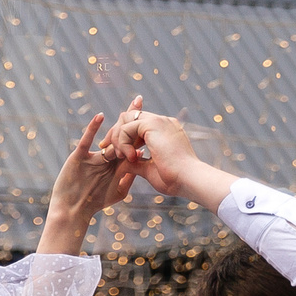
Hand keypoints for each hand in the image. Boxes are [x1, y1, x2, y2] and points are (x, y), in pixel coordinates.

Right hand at [36, 106, 141, 253]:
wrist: (73, 210)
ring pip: (107, 137)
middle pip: (121, 134)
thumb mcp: (118, 191)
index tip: (153, 118)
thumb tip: (143, 162)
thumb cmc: (95, 203)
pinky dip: (93, 129)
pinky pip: (87, 140)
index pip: (131, 143)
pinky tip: (101, 117)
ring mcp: (93, 155)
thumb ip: (129, 178)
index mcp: (116, 163)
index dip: (140, 131)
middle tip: (139, 100)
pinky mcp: (79, 156)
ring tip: (129, 108)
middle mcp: (105, 156)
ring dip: (118, 122)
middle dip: (130, 118)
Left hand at [106, 110, 232, 208]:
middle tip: (106, 149)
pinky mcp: (153, 124)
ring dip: (118, 138)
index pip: (139, 123)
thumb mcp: (150, 170)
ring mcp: (158, 121)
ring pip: (126, 119)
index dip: (123, 135)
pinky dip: (123, 142)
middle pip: (130, 116)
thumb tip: (123, 164)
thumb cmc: (175, 179)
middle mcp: (162, 122)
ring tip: (122, 157)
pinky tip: (130, 157)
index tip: (114, 151)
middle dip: (115, 132)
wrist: (189, 179)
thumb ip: (137, 163)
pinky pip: (127, 127)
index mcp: (165, 130)